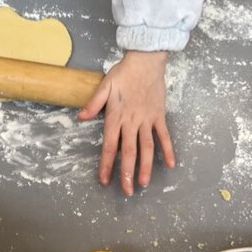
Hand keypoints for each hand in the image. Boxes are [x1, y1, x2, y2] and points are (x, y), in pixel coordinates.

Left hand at [79, 50, 173, 194]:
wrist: (147, 60)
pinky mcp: (159, 116)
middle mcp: (132, 122)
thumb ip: (93, 103)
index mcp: (116, 117)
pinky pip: (164, 135)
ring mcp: (147, 120)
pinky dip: (168, 149)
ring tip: (145, 183)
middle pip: (129, 152)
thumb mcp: (104, 86)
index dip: (107, 164)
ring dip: (146, 166)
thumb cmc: (124, 72)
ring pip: (147, 147)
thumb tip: (80, 118)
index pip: (110, 146)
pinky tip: (170, 164)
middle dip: (128, 172)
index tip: (105, 180)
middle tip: (127, 191)